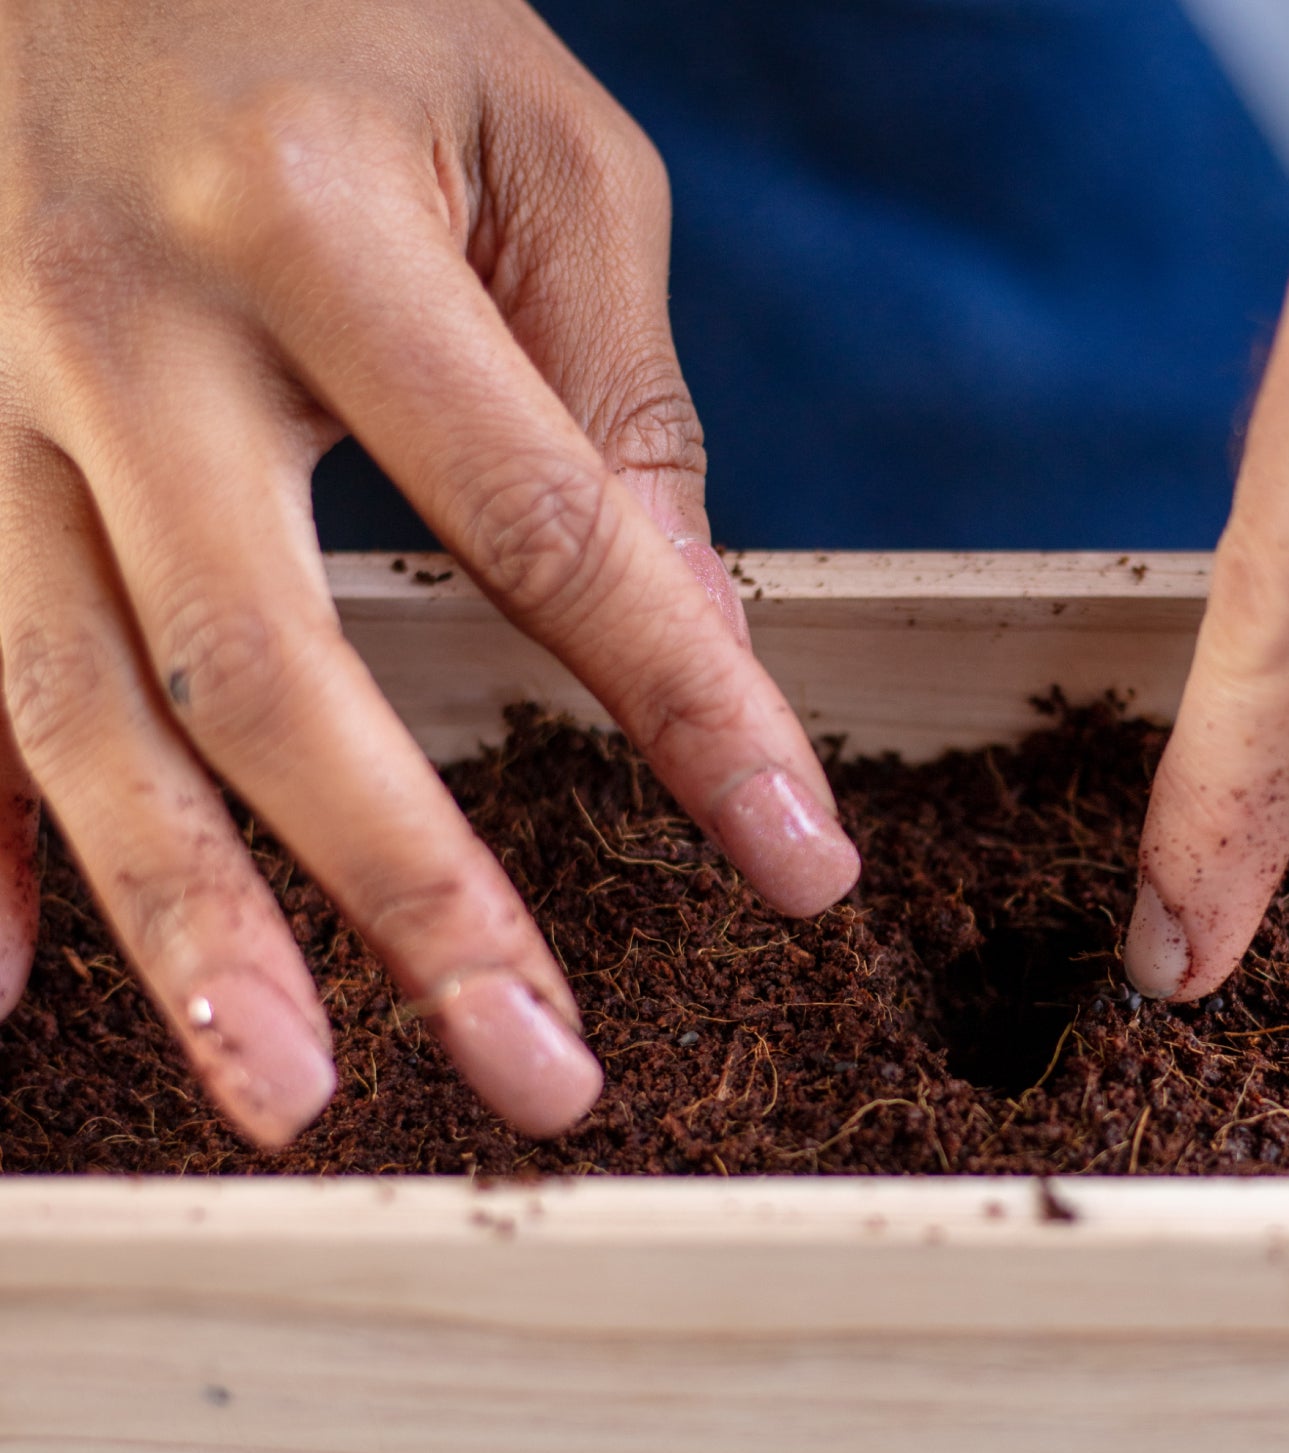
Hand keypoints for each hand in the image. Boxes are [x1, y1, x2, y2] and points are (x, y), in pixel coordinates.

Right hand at [0, 0, 858, 1144]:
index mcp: (319, 223)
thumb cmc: (343, 5)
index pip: (545, 527)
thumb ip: (616, 393)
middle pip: (269, 666)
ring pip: (71, 705)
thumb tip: (697, 624)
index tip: (801, 863)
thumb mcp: (535, 142)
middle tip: (539, 1075)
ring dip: (185, 926)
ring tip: (290, 1098)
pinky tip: (9, 990)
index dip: (688, 709)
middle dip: (414, 893)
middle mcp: (117, 319)